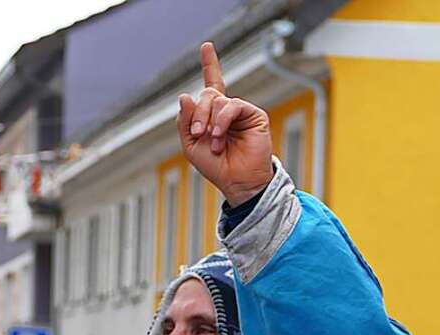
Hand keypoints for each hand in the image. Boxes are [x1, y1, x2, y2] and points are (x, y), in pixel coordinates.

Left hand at [177, 42, 272, 206]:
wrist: (236, 181)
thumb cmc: (215, 166)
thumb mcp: (191, 145)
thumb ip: (185, 122)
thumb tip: (185, 96)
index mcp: (212, 115)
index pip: (211, 85)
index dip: (210, 65)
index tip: (207, 46)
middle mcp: (227, 110)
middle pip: (207, 95)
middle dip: (198, 113)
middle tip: (198, 133)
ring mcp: (241, 112)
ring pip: (218, 100)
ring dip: (210, 122)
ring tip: (212, 142)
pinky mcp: (254, 115)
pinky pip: (232, 106)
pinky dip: (221, 121)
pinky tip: (218, 136)